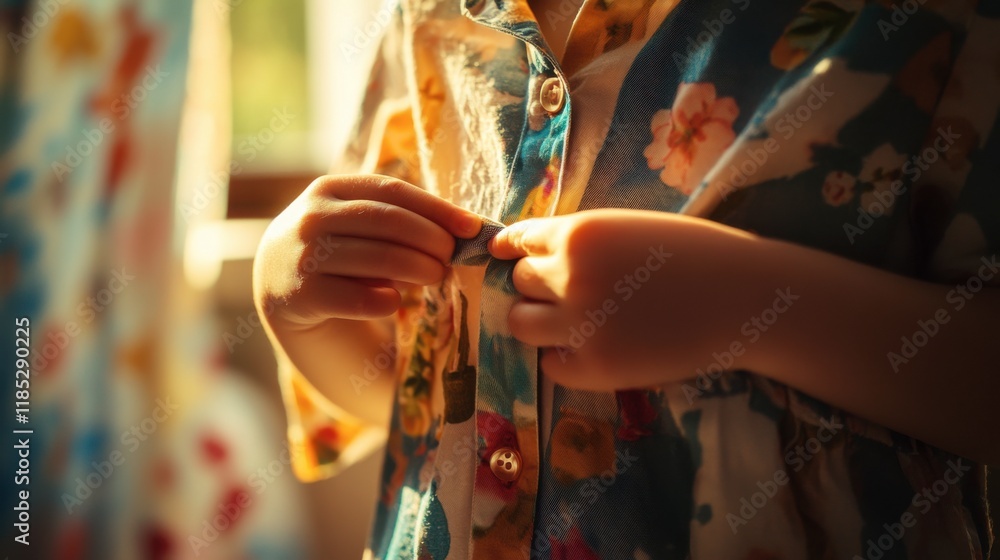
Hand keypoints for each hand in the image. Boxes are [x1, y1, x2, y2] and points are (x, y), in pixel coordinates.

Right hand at [253, 174, 481, 331]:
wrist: (279, 289)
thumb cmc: (338, 252)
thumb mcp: (357, 223)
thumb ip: (399, 219)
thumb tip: (467, 228)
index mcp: (329, 189)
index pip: (392, 191)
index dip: (437, 208)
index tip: (472, 227)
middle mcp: (311, 218)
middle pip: (386, 221)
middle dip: (430, 238)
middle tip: (453, 255)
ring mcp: (301, 256)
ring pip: (375, 258)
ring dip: (416, 267)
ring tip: (437, 275)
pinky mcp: (299, 296)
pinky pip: (355, 298)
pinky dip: (383, 300)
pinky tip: (395, 300)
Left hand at [489, 209, 762, 390]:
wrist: (747, 300)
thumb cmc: (697, 255)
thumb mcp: (629, 228)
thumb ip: (582, 241)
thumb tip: (533, 256)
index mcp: (577, 233)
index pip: (516, 241)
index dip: (516, 252)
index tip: (513, 260)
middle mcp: (569, 277)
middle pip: (518, 283)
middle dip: (536, 288)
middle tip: (567, 295)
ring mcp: (580, 325)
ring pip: (521, 324)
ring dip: (539, 323)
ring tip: (571, 324)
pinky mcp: (596, 368)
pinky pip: (551, 365)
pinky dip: (564, 360)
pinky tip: (595, 349)